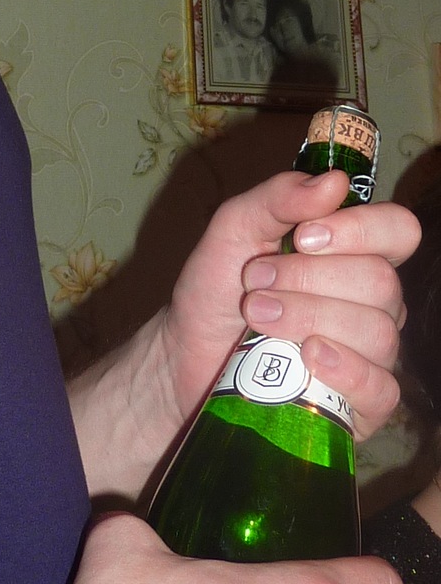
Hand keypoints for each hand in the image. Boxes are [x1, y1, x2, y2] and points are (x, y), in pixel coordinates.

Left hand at [161, 170, 416, 440]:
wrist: (186, 354)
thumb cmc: (217, 288)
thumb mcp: (233, 228)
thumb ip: (278, 198)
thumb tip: (334, 181)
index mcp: (354, 253)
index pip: (398, 231)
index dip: (359, 231)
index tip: (302, 237)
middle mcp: (375, 301)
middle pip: (380, 282)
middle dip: (308, 279)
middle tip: (255, 284)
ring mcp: (373, 353)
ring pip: (378, 332)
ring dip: (309, 318)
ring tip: (258, 318)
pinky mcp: (363, 402)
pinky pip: (382, 388)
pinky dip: (346, 370)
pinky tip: (307, 359)